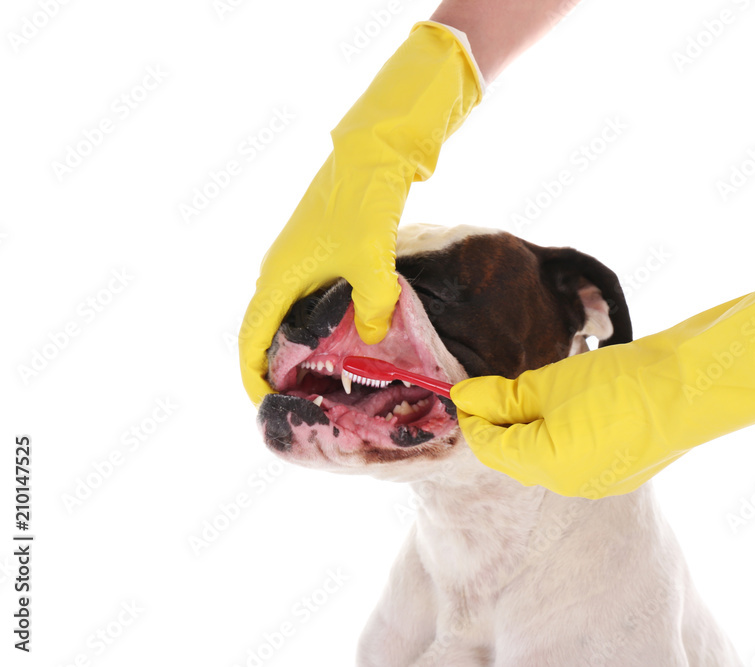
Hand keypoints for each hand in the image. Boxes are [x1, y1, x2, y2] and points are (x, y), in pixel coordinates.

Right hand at [239, 22, 483, 404]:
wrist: (371, 154)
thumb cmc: (363, 204)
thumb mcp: (371, 260)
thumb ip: (374, 306)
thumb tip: (374, 338)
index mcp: (279, 276)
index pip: (251, 339)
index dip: (253, 376)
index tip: (267, 405)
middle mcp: (279, 271)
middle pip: (265, 331)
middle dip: (278, 369)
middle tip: (302, 401)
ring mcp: (297, 261)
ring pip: (288, 316)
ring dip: (300, 348)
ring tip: (324, 380)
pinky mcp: (318, 253)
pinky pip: (308, 301)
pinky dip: (318, 326)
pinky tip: (346, 339)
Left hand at [451, 265, 754, 498]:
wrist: (699, 384)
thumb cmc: (626, 380)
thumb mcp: (555, 381)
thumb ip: (506, 396)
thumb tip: (466, 398)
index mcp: (548, 466)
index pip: (489, 447)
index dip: (472, 417)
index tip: (463, 388)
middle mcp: (571, 483)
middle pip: (516, 454)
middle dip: (500, 423)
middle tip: (491, 386)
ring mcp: (600, 479)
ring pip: (546, 453)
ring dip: (531, 424)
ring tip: (530, 389)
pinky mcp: (623, 468)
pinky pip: (575, 451)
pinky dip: (561, 429)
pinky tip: (568, 401)